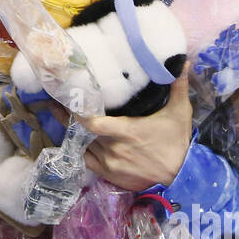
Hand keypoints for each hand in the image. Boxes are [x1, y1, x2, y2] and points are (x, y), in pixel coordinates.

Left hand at [51, 62, 192, 191]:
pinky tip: (76, 140)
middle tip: (56, 104)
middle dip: (67, 118)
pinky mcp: (110, 175)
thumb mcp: (180, 113)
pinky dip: (81, 150)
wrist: (181, 176)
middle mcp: (114, 149)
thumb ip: (178, 87)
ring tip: (64, 118)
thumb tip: (183, 63)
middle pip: (82, 133)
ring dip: (75, 134)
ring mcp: (110, 164)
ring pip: (84, 146)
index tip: (65, 99)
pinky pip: (87, 161)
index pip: (92, 123)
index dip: (76, 113)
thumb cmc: (178, 142)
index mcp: (127, 131)